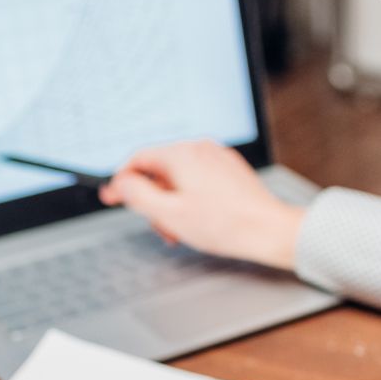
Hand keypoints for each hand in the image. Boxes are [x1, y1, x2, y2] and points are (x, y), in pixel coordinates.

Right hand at [99, 140, 304, 269]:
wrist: (269, 230)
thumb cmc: (225, 224)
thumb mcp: (169, 214)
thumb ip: (138, 195)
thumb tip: (120, 183)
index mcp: (182, 154)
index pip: (139, 159)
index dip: (121, 181)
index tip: (111, 197)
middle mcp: (200, 149)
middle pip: (160, 170)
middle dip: (153, 200)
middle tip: (159, 227)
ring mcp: (218, 159)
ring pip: (179, 178)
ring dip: (172, 204)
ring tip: (181, 230)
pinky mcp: (230, 171)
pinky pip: (199, 181)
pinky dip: (191, 200)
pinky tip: (199, 222)